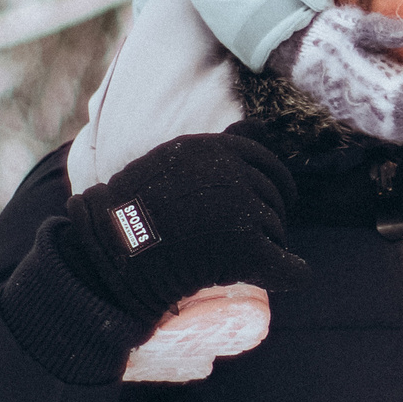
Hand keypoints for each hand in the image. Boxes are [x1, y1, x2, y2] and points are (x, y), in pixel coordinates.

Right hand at [65, 134, 309, 324]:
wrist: (112, 248)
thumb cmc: (137, 208)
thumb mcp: (176, 162)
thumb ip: (219, 148)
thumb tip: (259, 125)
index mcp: (219, 149)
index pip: (268, 165)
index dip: (272, 187)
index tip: (273, 202)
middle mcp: (236, 174)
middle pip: (273, 201)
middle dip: (262, 221)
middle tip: (227, 241)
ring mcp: (244, 210)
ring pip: (277, 234)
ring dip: (262, 248)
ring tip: (219, 258)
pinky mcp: (248, 248)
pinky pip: (289, 267)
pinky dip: (291, 274)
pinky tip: (288, 277)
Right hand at [273, 6, 402, 144]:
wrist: (292, 43)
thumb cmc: (328, 31)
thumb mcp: (356, 23)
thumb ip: (384, 29)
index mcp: (368, 77)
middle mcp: (358, 97)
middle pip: (394, 119)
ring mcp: (347, 106)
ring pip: (379, 126)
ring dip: (402, 129)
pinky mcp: (339, 109)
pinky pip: (365, 125)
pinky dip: (383, 129)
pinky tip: (395, 129)